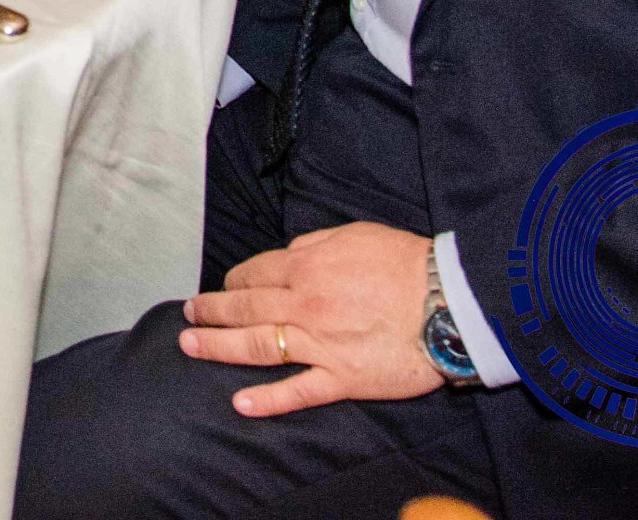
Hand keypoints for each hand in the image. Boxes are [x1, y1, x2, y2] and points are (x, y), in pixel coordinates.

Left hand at [180, 223, 441, 415]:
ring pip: (258, 345)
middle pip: (245, 308)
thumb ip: (315, 243)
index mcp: (306, 266)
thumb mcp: (356, 233)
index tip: (222, 287)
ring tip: (191, 348)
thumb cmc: (407, 263)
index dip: (233, 281)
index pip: (254, 274)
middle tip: (188, 315)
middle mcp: (304, 304)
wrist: (449, 300)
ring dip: (219, 347)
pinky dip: (268, 399)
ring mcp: (321, 343)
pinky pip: (299, 390)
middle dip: (210, 312)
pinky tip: (240, 403)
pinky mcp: (343, 377)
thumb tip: (290, 251)